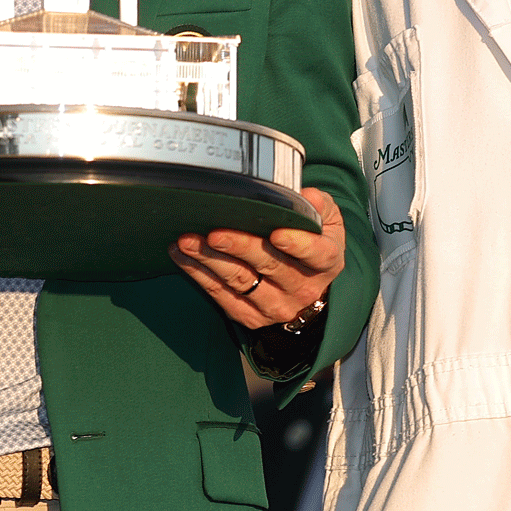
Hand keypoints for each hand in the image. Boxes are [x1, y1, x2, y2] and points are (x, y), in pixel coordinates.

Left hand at [171, 187, 345, 328]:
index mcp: (326, 262)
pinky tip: (183, 256)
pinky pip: (221, 296)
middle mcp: (302, 288)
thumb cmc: (313, 242)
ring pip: (240, 281)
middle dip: (240, 248)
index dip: (298, 244)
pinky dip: (199, 275)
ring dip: (210, 260)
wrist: (305, 284)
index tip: (277, 233)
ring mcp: (275, 306)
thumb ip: (319, 205)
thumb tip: (307, 195)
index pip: (316, 254)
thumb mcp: (327, 220)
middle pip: (270, 266)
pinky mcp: (250, 316)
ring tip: (188, 241)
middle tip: (216, 233)